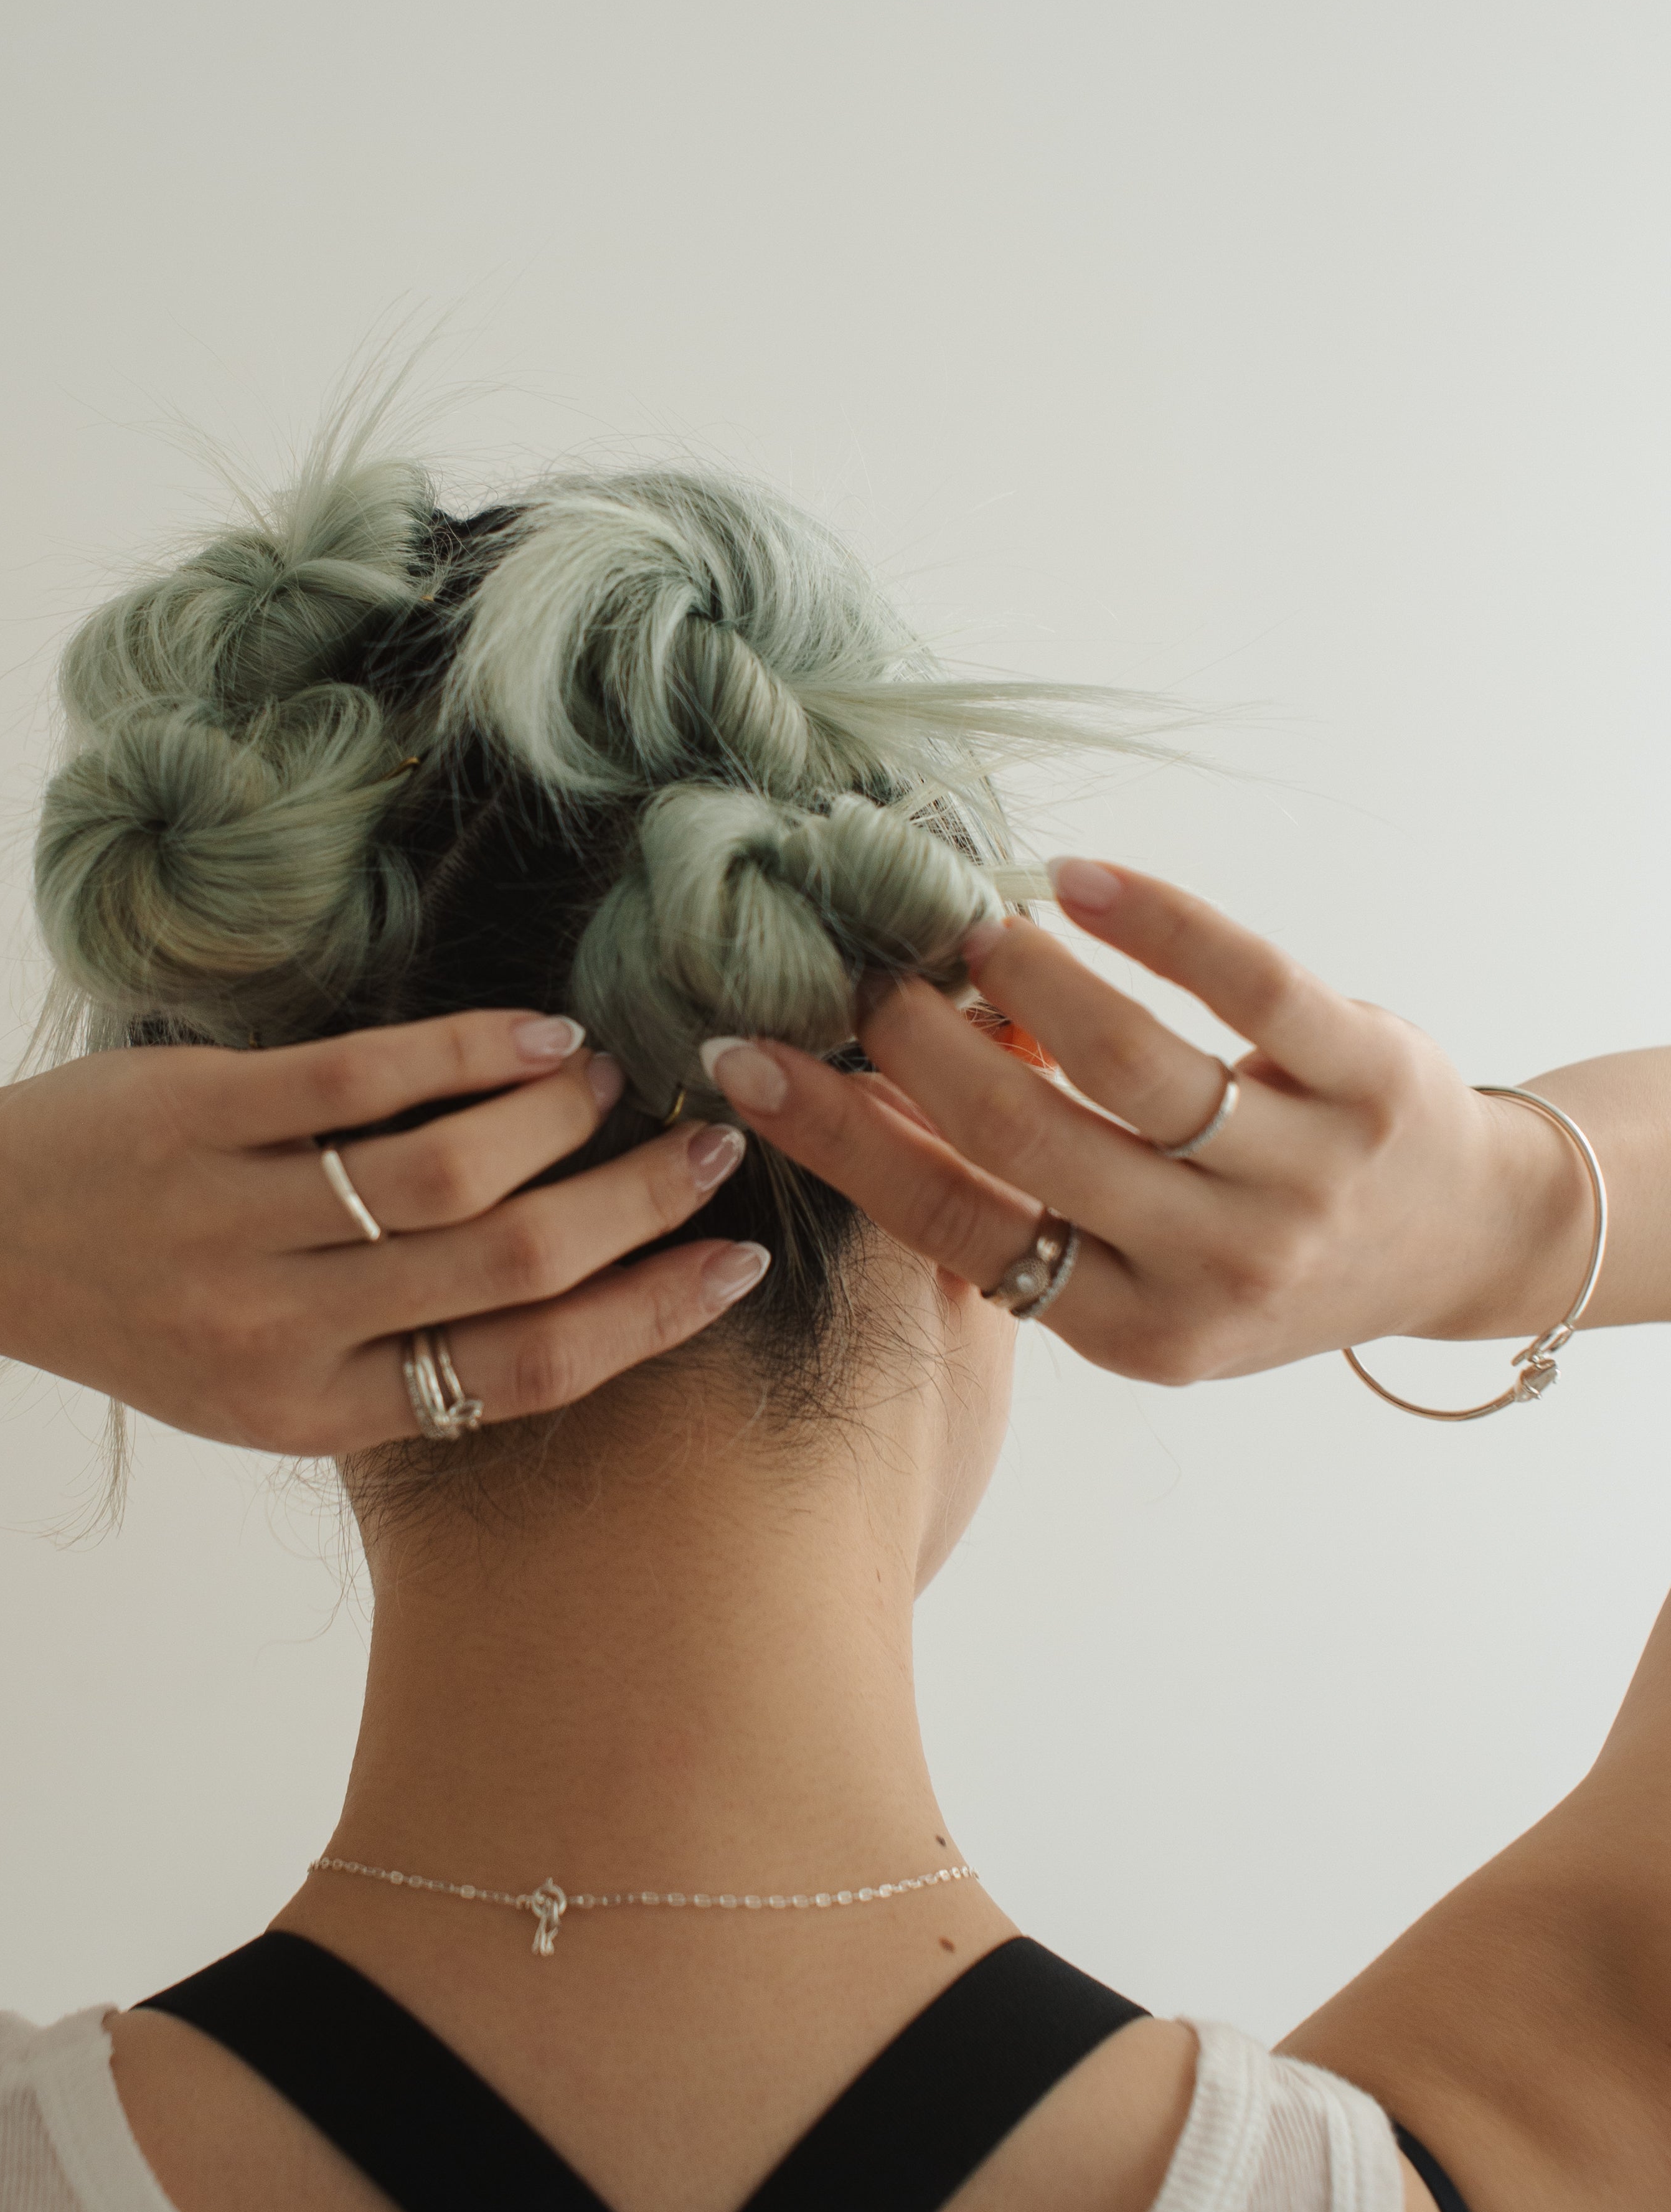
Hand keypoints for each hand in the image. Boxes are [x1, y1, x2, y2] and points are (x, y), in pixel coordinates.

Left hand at [0, 1012, 765, 1450]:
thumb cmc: (142, 1304)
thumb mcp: (265, 1378)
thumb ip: (398, 1353)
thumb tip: (583, 1295)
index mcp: (310, 1411)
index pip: (521, 1373)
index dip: (648, 1317)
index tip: (734, 1264)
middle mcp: (279, 1328)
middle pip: (513, 1266)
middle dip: (638, 1205)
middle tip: (708, 1150)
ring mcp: (235, 1218)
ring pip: (452, 1168)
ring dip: (561, 1117)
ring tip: (612, 1083)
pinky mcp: (199, 1114)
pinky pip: (365, 1079)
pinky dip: (473, 1051)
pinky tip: (538, 1036)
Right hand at [699, 863, 1591, 1385]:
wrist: (1464, 1238)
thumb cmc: (1263, 1245)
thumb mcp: (1145, 1278)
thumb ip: (1021, 1214)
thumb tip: (850, 1110)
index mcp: (1136, 1329)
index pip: (956, 1226)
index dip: (840, 1140)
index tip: (747, 1061)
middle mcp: (1218, 1266)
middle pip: (1026, 1141)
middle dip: (916, 1043)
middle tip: (856, 971)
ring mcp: (1302, 1175)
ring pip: (1130, 1063)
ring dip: (1027, 979)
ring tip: (966, 927)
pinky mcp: (1371, 1078)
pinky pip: (1250, 987)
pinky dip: (1156, 922)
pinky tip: (1079, 881)